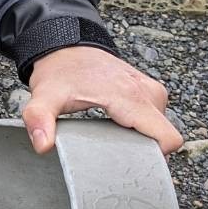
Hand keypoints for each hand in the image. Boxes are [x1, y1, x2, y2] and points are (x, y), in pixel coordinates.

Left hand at [21, 45, 182, 155]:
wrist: (64, 45)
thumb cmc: (59, 70)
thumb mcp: (44, 96)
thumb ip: (39, 119)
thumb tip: (43, 144)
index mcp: (130, 96)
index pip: (168, 138)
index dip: (154, 159)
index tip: (130, 163)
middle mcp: (146, 90)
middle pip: (164, 138)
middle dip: (146, 152)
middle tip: (116, 154)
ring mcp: (149, 88)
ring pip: (160, 128)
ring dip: (142, 139)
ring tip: (114, 140)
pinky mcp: (146, 88)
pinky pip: (155, 117)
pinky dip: (141, 128)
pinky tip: (119, 129)